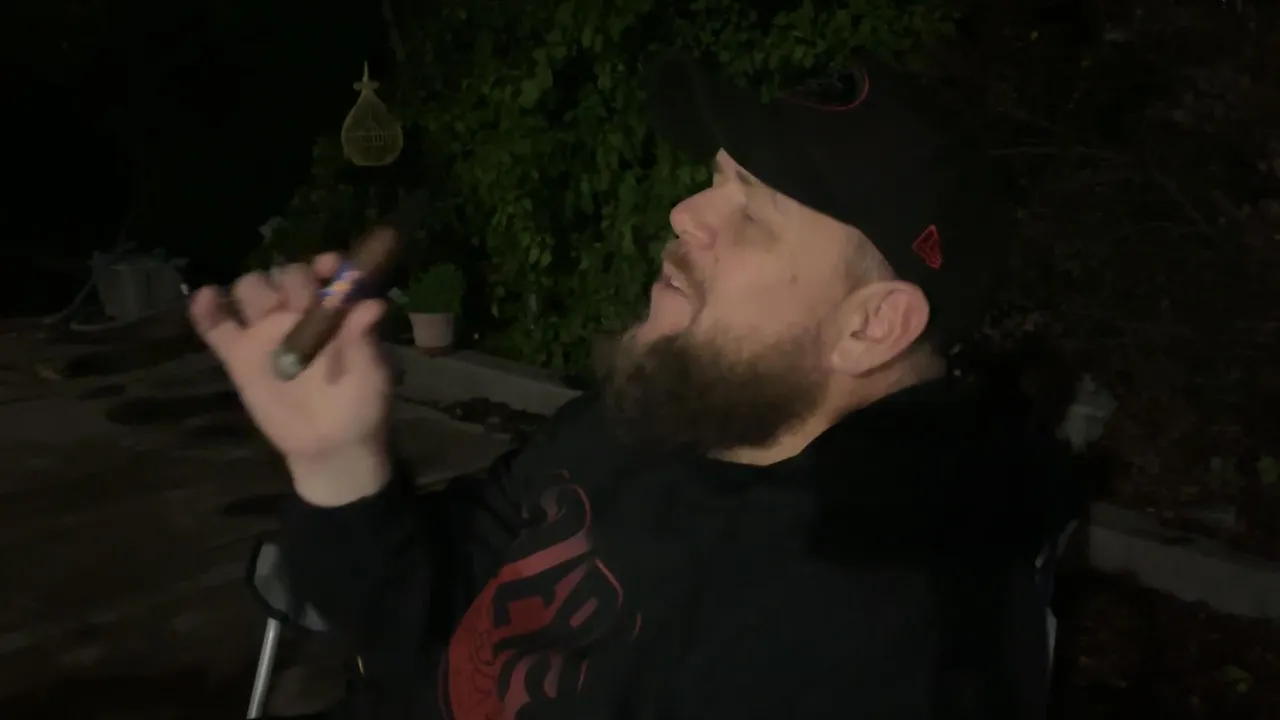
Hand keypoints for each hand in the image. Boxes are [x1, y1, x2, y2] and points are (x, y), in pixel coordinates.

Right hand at [189, 254, 390, 504]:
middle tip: (303, 304)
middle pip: (283, 274)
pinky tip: (208, 298)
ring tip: (270, 313)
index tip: (327, 267)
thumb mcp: (372, 374)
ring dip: (255, 289)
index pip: (326, 273)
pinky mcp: (239, 355)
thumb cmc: (360, 405)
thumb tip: (374, 305)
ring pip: (250, 290)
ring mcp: (266, 332)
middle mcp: (298, 312)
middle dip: (292, 280)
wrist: (331, 447)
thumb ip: (365, 339)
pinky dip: (206, 308)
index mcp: (334, 311)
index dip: (326, 264)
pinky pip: (216, 325)